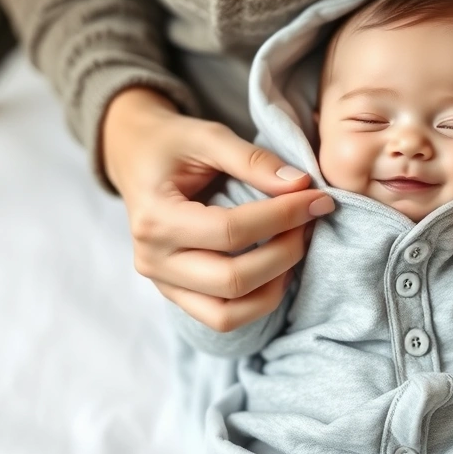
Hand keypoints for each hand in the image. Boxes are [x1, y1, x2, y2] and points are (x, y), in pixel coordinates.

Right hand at [102, 87, 333, 331]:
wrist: (135, 156)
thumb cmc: (171, 144)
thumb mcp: (208, 136)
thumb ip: (253, 160)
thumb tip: (301, 186)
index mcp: (155, 219)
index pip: (231, 232)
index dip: (283, 217)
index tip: (318, 199)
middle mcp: (153, 260)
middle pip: (233, 281)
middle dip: (285, 254)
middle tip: (310, 223)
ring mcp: (163, 283)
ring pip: (228, 314)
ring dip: (274, 286)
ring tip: (296, 248)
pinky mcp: (178, 294)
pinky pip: (223, 317)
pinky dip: (258, 300)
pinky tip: (279, 268)